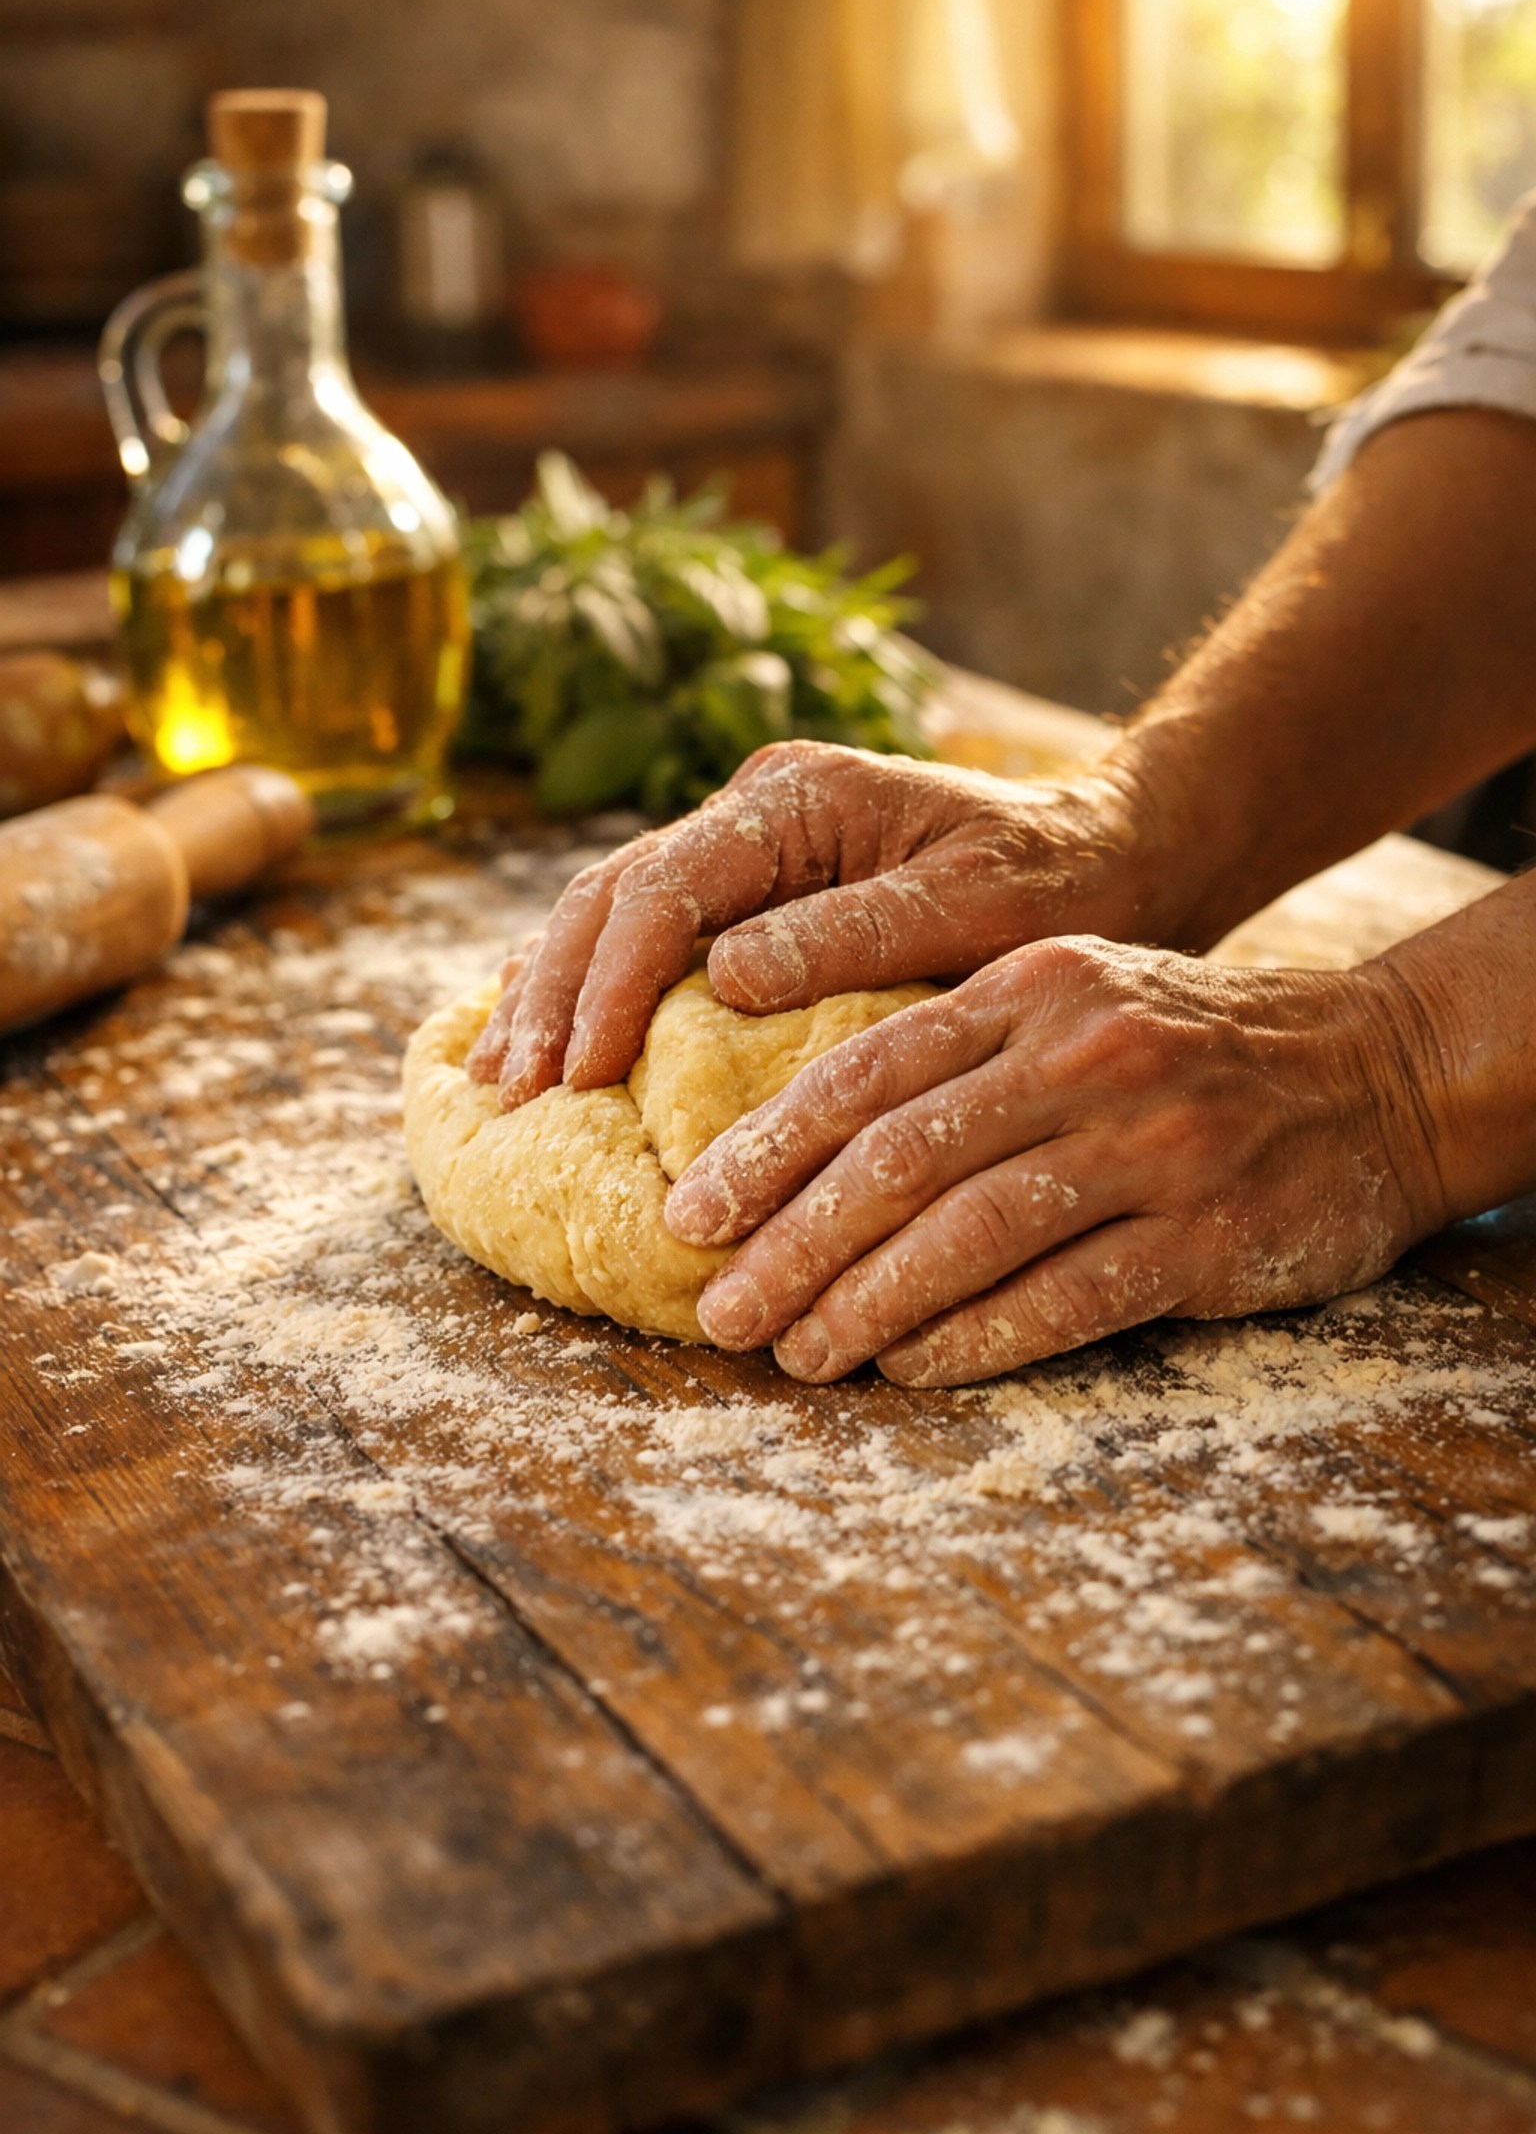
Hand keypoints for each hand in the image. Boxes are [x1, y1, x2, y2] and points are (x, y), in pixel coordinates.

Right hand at [468, 741, 1148, 1105]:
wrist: (1112, 857)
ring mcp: (750, 845)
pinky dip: (591, 987)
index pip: (667, 886)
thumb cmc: (1060, 888)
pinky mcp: (753, 890)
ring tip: (500, 1081)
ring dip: (552, 992)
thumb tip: (722, 976)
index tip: (579, 1072)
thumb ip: (856, 933)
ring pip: (612, 909)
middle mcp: (759, 807)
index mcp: (800, 797)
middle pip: (614, 892)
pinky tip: (550, 1041)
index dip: (609, 981)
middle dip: (554, 991)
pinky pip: (646, 932)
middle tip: (511, 1093)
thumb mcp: (978, 909)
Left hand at [662, 938, 1447, 1385]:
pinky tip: (911, 1371)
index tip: (688, 1213)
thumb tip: (802, 1149)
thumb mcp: (1074, 1000)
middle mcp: (1079, 1056)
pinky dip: (974, 1340)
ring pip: (969, 1234)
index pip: (864, 1069)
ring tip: (797, 1354)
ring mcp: (1149, 1146)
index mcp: (1029, 986)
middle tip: (717, 1311)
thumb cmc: (1188, 1049)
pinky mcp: (1206, 1235)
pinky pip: (1065, 1299)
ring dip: (865, 1306)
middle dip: (789, 1244)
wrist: (1376, 1073)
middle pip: (898, 1159)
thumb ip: (959, 1050)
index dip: (764, 1150)